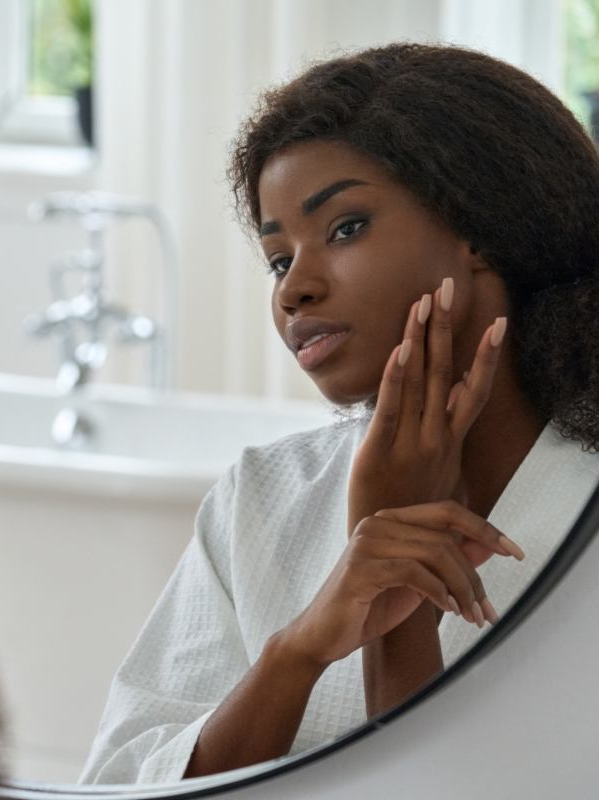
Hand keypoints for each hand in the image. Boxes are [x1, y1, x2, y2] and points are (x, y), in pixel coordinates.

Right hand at [281, 500, 523, 668]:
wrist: (321, 636)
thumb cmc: (367, 607)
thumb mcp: (417, 583)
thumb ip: (447, 561)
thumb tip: (488, 546)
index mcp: (390, 520)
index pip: (447, 511)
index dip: (484, 527)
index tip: (514, 551)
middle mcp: (378, 522)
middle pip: (446, 536)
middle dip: (475, 576)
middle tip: (487, 610)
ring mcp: (367, 542)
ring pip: (435, 553)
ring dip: (463, 589)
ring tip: (472, 616)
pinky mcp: (361, 567)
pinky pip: (414, 572)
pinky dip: (440, 593)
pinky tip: (449, 611)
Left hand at [348, 276, 507, 532]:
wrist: (395, 557)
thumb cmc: (414, 514)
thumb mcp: (444, 478)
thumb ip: (451, 438)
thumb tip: (456, 399)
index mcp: (451, 443)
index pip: (472, 390)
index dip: (485, 355)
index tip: (497, 322)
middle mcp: (437, 439)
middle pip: (446, 372)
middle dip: (446, 326)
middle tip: (446, 285)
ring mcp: (412, 444)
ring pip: (421, 381)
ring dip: (421, 338)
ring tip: (423, 300)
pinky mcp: (380, 451)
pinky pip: (391, 407)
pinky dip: (396, 377)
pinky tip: (401, 348)